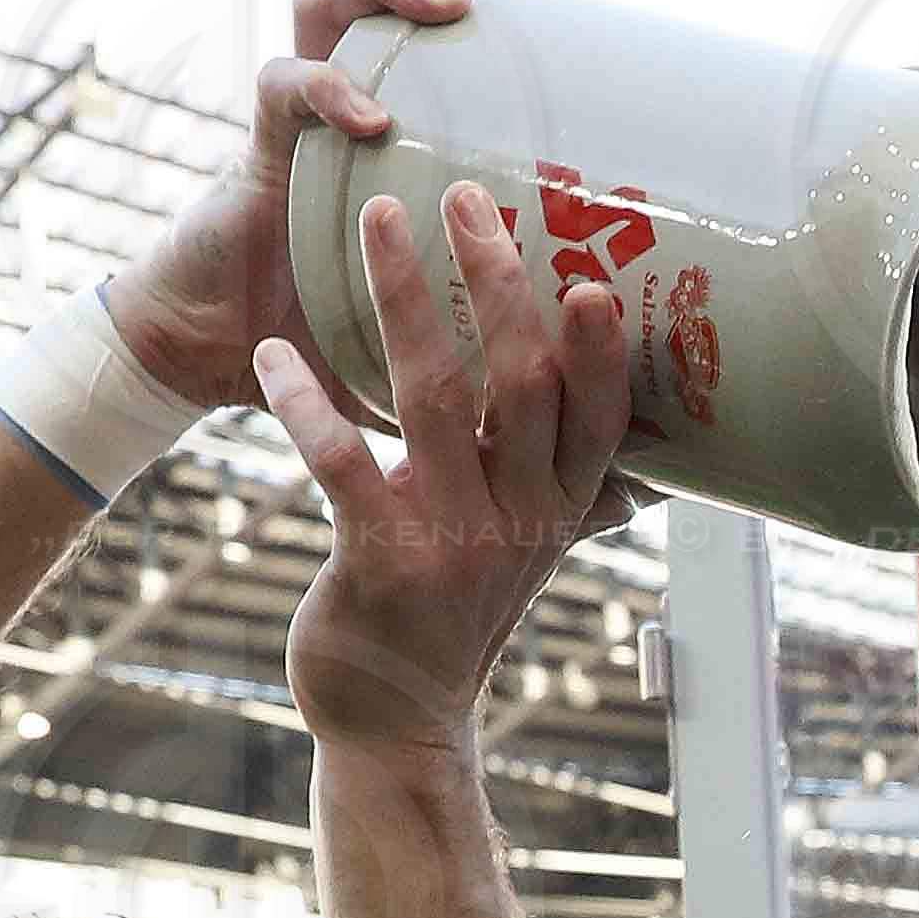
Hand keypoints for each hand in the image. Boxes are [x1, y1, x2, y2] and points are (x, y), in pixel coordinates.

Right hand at [103, 0, 600, 413]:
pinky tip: (374, 118)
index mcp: (412, 102)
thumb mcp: (460, 276)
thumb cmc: (362, 318)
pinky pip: (283, 85)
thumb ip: (516, 254)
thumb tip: (616, 284)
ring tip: (450, 5)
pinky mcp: (262, 144)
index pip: (462, 8)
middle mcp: (355, 84)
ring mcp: (304, 107)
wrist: (244, 349)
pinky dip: (327, 89)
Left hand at [261, 180, 629, 755]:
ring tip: (375, 219)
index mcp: (558, 510)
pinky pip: (341, 462)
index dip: (599, 351)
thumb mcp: (525, 555)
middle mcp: (518, 519)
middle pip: (521, 382)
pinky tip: (272, 357)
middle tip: (466, 196)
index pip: (597, 418)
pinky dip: (305, 403)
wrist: (394, 720)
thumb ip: (568, 496)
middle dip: (495, 280)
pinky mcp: (378, 559)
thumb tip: (646, 468)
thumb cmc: (452, 619)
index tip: (592, 276)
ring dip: (403, 299)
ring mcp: (450, 539)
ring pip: (432, 397)